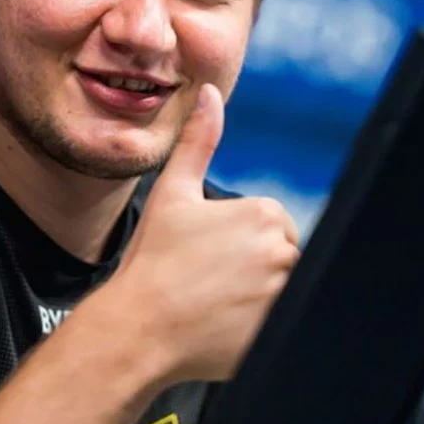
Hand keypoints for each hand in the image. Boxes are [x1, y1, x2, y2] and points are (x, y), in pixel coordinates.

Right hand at [106, 83, 300, 384]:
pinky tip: (227, 328)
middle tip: (210, 285)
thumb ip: (198, 142)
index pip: (270, 228)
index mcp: (264, 213)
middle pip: (281, 259)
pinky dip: (261, 325)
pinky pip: (284, 322)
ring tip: (218, 307)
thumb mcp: (171, 194)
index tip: (207, 260)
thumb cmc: (151, 261)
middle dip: (253, 271)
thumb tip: (210, 93)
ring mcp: (285, 294)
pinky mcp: (281, 330)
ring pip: (284, 290)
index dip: (238, 245)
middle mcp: (283, 250)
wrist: (137, 329)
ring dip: (260, 298)